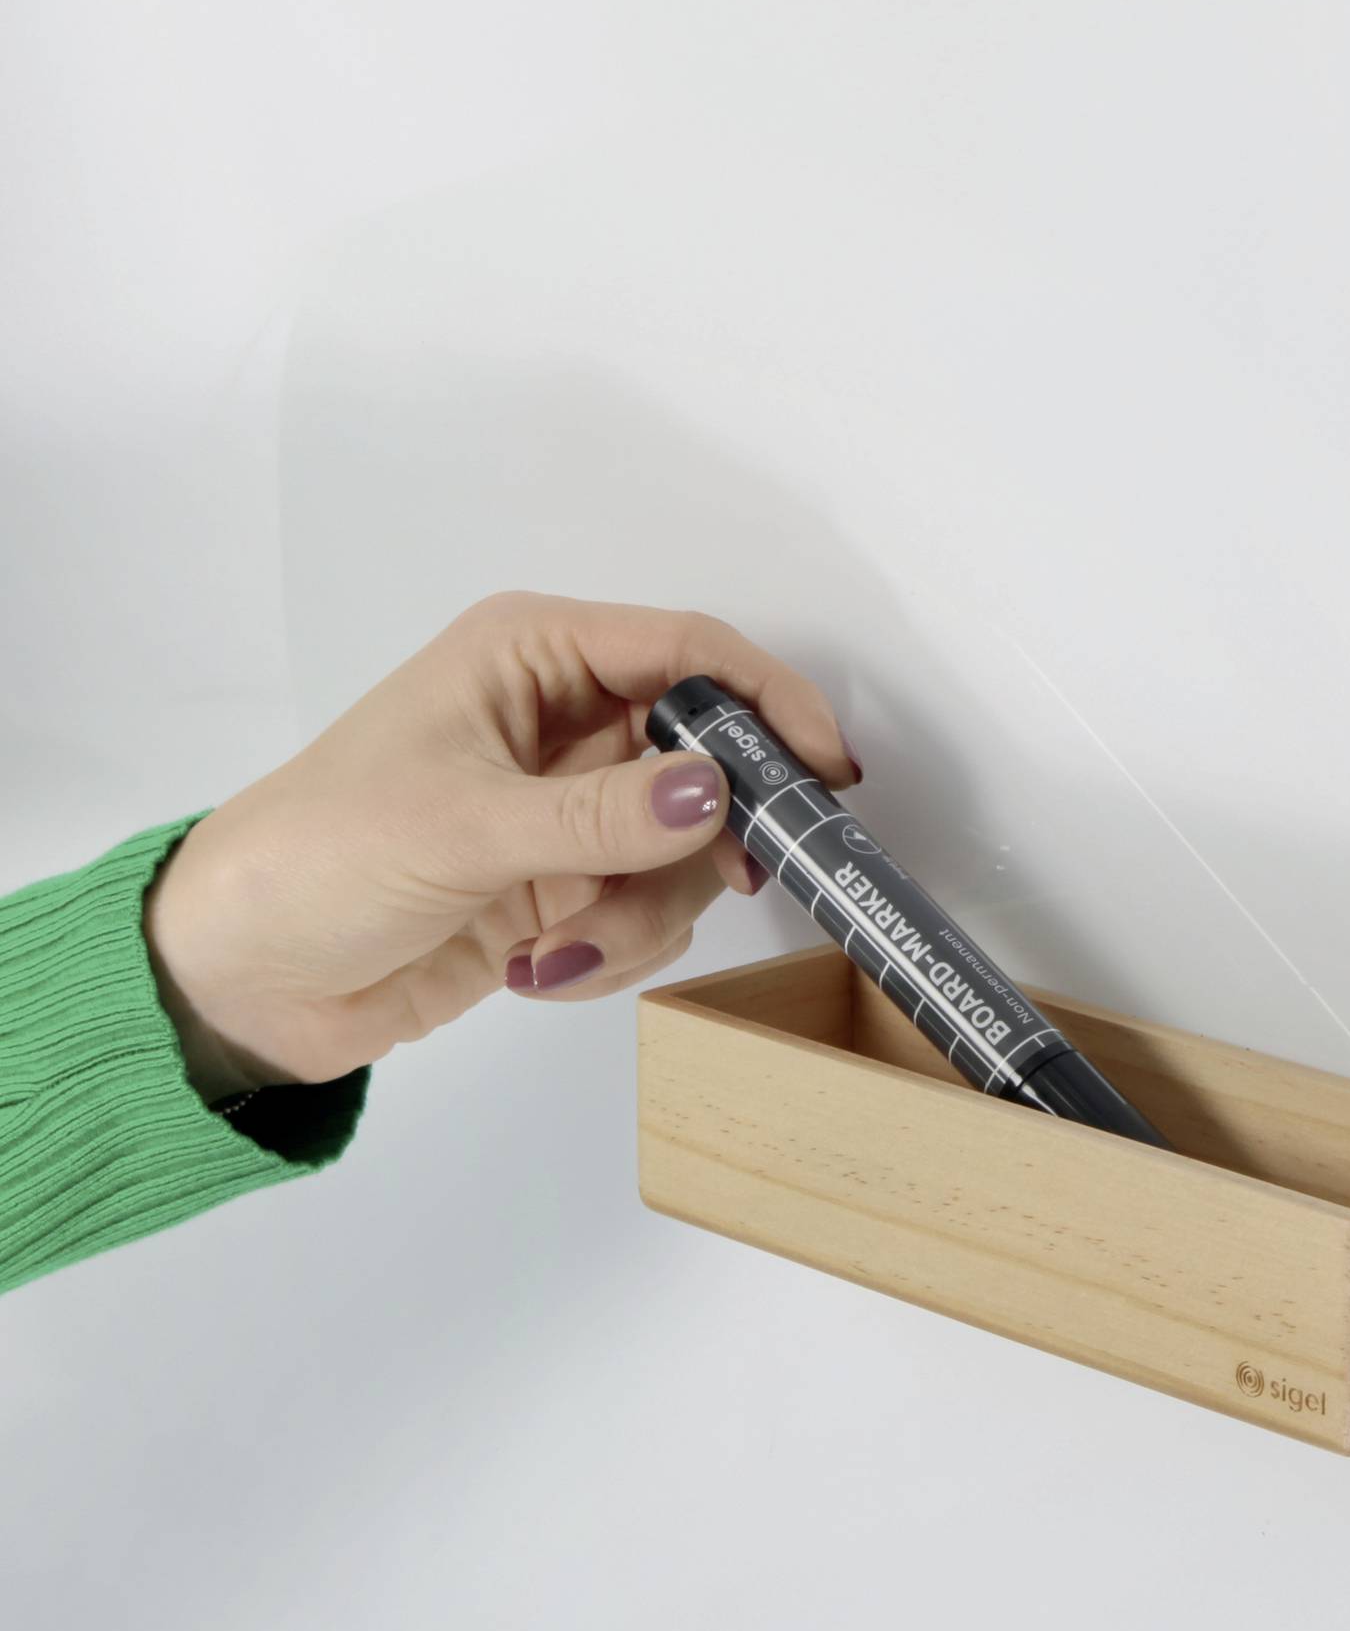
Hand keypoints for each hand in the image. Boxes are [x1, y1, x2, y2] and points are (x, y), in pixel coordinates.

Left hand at [143, 593, 855, 1093]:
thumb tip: (718, 792)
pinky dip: (615, 948)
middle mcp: (565, 719)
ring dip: (644, 911)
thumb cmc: (318, 861)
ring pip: (688, 846)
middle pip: (709, 755)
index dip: (769, 700)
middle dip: (708, 833)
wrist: (240, 981)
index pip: (689, 650)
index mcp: (533, 656)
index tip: (827, 770)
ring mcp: (571, 806)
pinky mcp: (569, 882)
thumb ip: (603, 814)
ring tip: (558, 947)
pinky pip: (653, 909)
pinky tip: (538, 968)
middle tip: (730, 879)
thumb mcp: (463, 828)